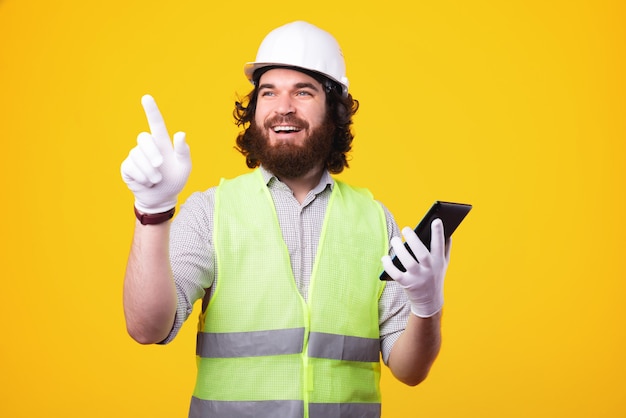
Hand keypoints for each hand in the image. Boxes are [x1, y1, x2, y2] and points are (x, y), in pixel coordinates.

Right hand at [121, 95, 191, 212]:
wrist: (162, 197)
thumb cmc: (175, 179)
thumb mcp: (184, 166)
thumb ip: (183, 151)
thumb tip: (181, 133)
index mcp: (162, 143)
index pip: (156, 123)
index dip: (151, 110)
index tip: (146, 98)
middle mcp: (148, 146)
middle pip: (143, 138)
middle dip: (152, 152)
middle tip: (160, 165)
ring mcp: (136, 156)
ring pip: (138, 156)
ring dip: (150, 171)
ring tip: (157, 180)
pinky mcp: (127, 167)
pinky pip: (132, 168)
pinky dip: (143, 178)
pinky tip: (147, 182)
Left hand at [382, 219, 450, 317]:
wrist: (429, 302)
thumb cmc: (435, 277)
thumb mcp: (443, 264)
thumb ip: (445, 248)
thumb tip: (447, 232)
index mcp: (438, 261)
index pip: (439, 245)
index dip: (438, 233)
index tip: (435, 220)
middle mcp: (429, 269)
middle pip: (421, 253)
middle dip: (413, 240)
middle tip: (406, 229)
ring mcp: (418, 277)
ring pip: (408, 262)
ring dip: (400, 249)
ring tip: (395, 239)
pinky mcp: (407, 284)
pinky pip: (396, 274)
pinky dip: (389, 265)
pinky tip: (385, 258)